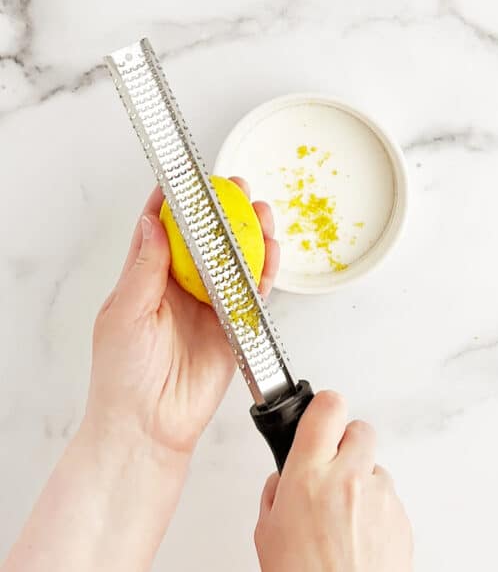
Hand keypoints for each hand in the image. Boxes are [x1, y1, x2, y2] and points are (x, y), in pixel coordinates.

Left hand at [86, 176, 279, 456]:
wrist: (149, 425)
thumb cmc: (122, 376)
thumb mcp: (125, 313)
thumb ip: (145, 268)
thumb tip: (152, 225)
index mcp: (146, 281)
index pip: (160, 231)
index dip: (173, 202)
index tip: (187, 176)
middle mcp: (180, 290)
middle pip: (207, 241)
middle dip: (223, 212)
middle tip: (236, 187)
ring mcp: (209, 308)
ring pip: (236, 263)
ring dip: (250, 237)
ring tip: (262, 211)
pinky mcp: (234, 329)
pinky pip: (255, 296)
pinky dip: (266, 273)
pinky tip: (273, 251)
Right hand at [254, 392, 412, 571]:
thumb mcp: (266, 534)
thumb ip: (277, 495)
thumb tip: (284, 481)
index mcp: (310, 475)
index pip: (327, 408)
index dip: (323, 408)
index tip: (319, 414)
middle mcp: (350, 478)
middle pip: (360, 429)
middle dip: (346, 443)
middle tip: (331, 466)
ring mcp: (381, 496)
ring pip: (375, 468)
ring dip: (361, 482)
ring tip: (342, 519)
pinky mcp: (402, 516)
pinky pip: (388, 498)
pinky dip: (375, 510)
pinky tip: (358, 537)